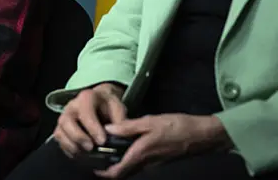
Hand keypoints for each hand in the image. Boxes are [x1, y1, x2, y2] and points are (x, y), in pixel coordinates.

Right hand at [54, 82, 126, 157]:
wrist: (100, 104)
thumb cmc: (109, 107)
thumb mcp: (118, 109)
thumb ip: (120, 122)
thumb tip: (119, 136)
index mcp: (86, 97)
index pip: (85, 111)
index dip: (92, 127)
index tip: (102, 141)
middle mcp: (71, 106)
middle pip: (66, 121)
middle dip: (78, 137)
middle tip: (91, 148)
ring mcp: (64, 117)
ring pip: (60, 132)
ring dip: (72, 146)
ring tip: (86, 155)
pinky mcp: (61, 129)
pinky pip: (59, 141)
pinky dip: (69, 150)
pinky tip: (81, 156)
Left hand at [94, 113, 231, 178]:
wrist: (203, 135)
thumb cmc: (177, 126)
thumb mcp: (150, 122)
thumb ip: (128, 127)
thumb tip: (108, 129)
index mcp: (141, 154)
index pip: (118, 172)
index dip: (103, 173)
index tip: (92, 166)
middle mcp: (147, 163)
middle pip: (123, 173)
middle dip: (108, 169)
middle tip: (96, 157)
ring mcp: (154, 164)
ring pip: (132, 169)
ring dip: (119, 164)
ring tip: (107, 151)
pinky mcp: (160, 160)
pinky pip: (140, 164)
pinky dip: (129, 159)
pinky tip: (126, 147)